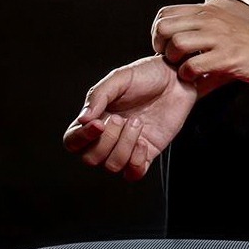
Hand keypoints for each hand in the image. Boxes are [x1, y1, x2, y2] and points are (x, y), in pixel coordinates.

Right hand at [62, 55, 196, 180]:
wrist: (176, 78)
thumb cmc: (145, 75)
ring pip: (112, 166)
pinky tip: (144, 140)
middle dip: (107, 140)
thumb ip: (98, 96)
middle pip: (91, 159)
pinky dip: (137, 160)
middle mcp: (107, 137)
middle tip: (121, 118)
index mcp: (95, 118)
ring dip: (124, 145)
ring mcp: (126, 147)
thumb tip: (82, 120)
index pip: (73, 141)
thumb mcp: (119, 78)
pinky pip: (133, 173)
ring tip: (138, 122)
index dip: (81, 138)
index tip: (99, 124)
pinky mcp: (146, 155)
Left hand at [152, 0, 248, 85]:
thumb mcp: (225, 26)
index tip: (165, 46)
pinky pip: (194, 65)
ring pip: (176, 44)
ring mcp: (219, 38)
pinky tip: (198, 77)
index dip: (158, 32)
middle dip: (161, 46)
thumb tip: (177, 43)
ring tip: (184, 69)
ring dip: (174, 61)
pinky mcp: (227, 57)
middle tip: (171, 59)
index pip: (165, 14)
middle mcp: (211, 20)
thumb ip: (202, 30)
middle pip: (165, 27)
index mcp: (208, 12)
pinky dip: (189, 75)